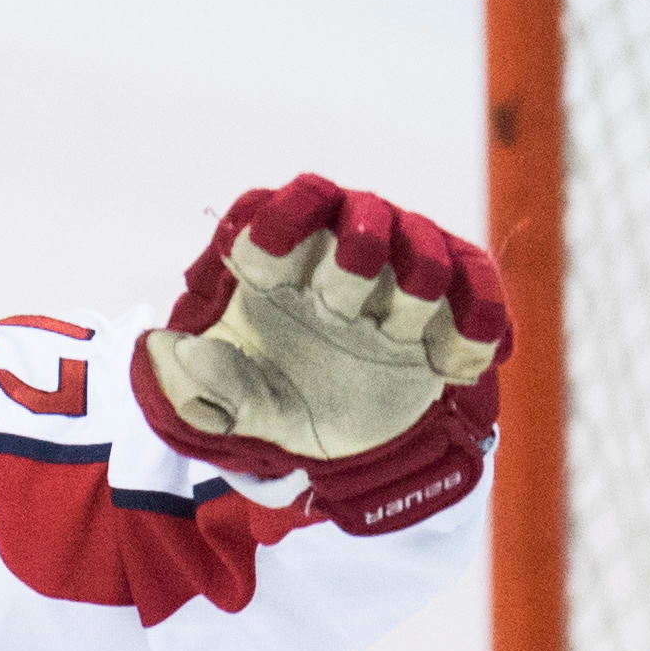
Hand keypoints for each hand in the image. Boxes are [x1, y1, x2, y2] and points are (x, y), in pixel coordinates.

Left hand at [135, 176, 510, 535]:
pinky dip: (480, 320)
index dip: (282, 224)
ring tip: (398, 334)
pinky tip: (462, 362)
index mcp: (291, 262)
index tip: (266, 263)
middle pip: (362, 214)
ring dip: (415, 283)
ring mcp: (406, 277)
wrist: (351, 442)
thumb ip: (207, 384)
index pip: (289, 208)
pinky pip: (479, 290)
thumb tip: (169, 352)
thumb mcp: (242, 407)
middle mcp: (349, 253)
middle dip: (357, 249)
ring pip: (424, 246)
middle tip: (341, 306)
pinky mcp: (454, 307)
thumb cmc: (285, 399)